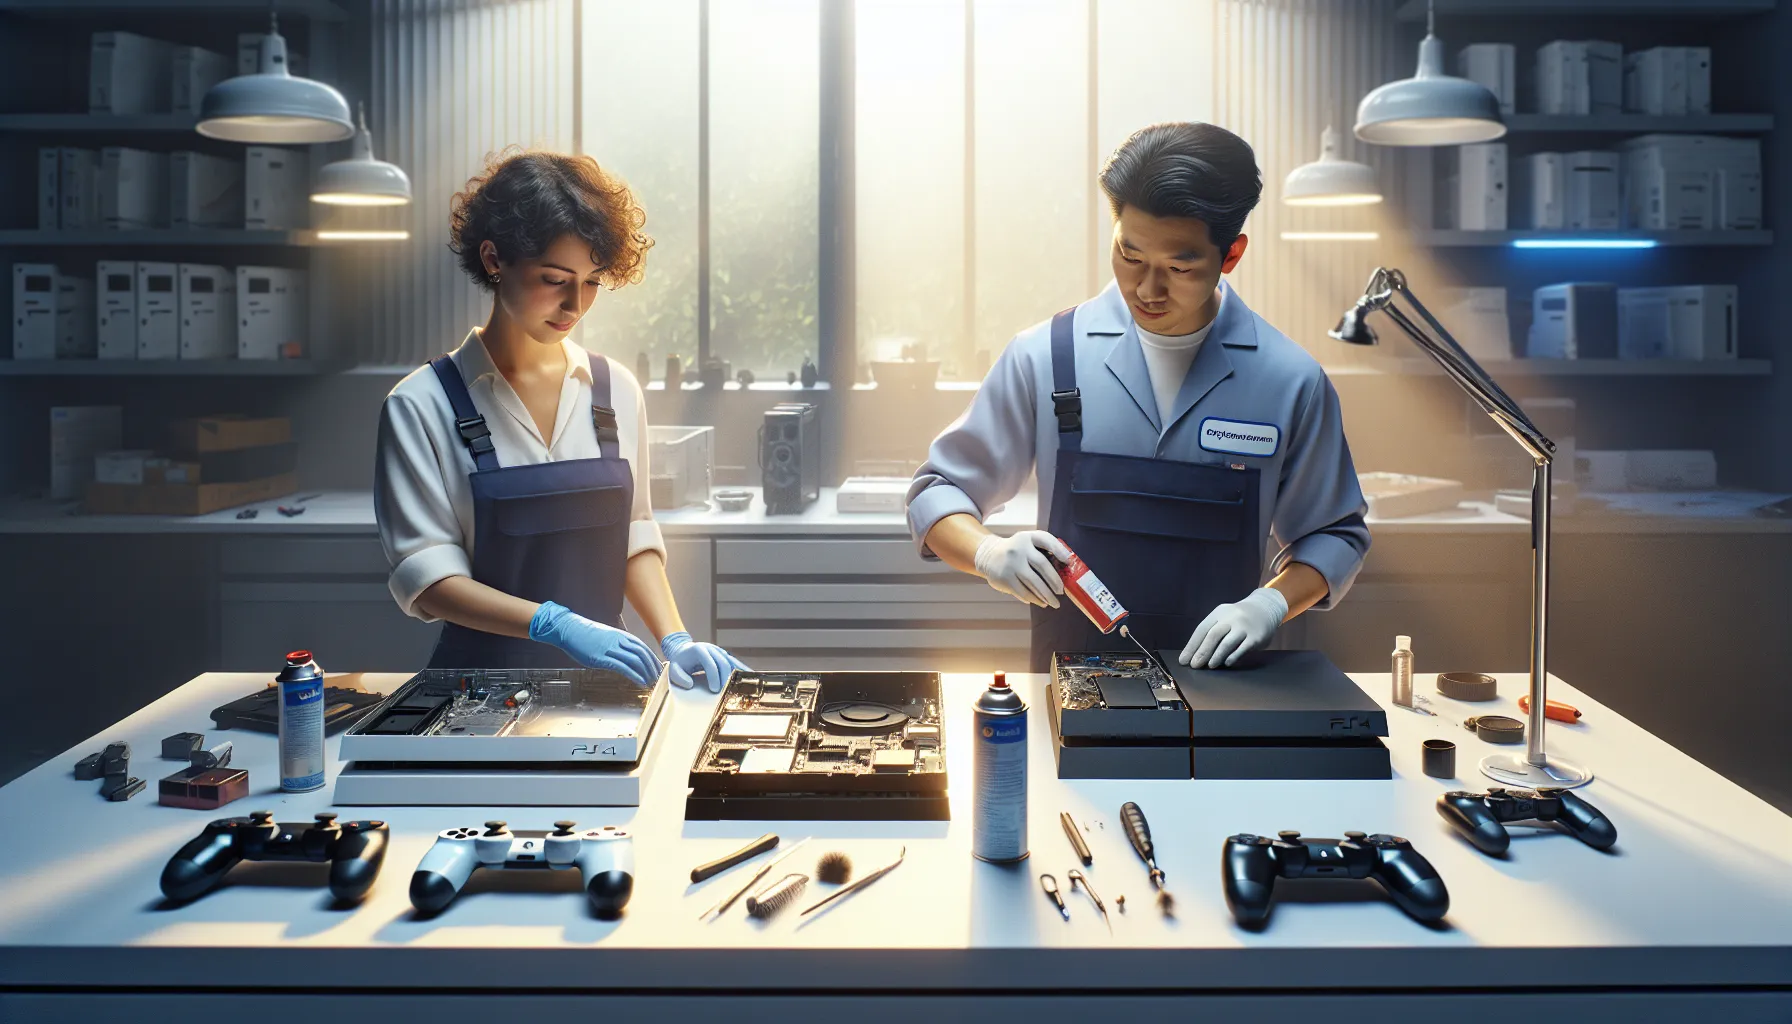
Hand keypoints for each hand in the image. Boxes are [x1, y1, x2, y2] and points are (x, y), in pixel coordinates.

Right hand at [528, 601, 661, 684]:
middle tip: (658, 677)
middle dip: (652, 667)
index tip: (658, 668)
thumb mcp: (606, 636)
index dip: (653, 659)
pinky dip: (634, 675)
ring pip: (636, 660)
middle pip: (643, 654)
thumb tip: (626, 654)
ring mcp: (611, 649)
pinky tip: (640, 681)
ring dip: (646, 672)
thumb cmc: (586, 633)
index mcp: (621, 635)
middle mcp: (619, 641)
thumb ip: (618, 644)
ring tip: (652, 682)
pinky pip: (623, 667)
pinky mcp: (602, 658)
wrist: (570, 629)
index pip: (643, 647)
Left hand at [660, 632, 748, 692]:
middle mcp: (711, 649)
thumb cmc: (680, 661)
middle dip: (724, 678)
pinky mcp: (723, 655)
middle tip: (723, 691)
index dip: (714, 677)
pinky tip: (748, 674)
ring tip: (741, 684)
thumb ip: (680, 677)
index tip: (714, 689)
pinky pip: (733, 661)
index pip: (710, 663)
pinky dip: (741, 668)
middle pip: (722, 662)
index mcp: (699, 650)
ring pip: (730, 661)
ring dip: (735, 673)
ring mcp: (718, 651)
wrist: (683, 650)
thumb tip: (690, 684)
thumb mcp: (674, 669)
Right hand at [973, 530, 1071, 607]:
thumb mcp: (1028, 541)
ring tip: (1054, 603)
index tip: (1068, 562)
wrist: (989, 555)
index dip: (1059, 550)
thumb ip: (1045, 548)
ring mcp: (1011, 565)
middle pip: (1042, 565)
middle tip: (1061, 591)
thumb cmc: (1017, 549)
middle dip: (1055, 580)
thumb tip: (1067, 565)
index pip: (1046, 540)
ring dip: (1046, 595)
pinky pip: (1023, 592)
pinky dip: (1034, 599)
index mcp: (1027, 538)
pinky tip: (1041, 602)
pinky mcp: (1004, 579)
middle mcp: (1018, 549)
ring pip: (1033, 583)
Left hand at [1179, 588, 1288, 667]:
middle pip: (1213, 635)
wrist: (1266, 608)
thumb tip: (1195, 653)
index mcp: (1219, 613)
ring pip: (1227, 642)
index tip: (1183, 660)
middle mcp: (1231, 618)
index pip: (1202, 630)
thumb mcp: (1224, 617)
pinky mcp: (1256, 636)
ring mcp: (1244, 627)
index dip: (1192, 646)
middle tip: (1194, 665)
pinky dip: (1233, 656)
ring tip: (1209, 666)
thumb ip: (1212, 631)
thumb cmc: (1238, 618)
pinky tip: (1226, 663)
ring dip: (1216, 656)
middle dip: (1202, 652)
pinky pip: (1243, 648)